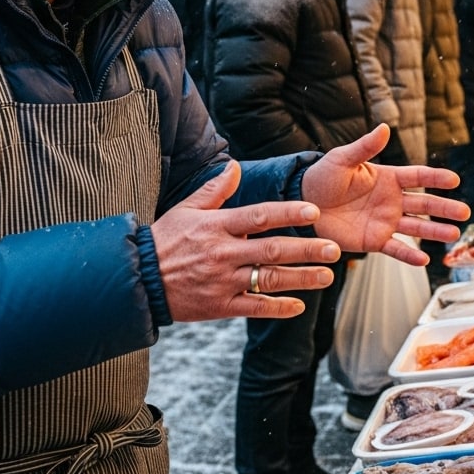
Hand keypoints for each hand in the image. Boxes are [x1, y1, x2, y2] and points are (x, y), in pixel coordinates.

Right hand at [151, 162, 340, 320]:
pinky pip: (253, 307)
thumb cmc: (165, 241)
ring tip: (328, 276)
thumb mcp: (186, 209)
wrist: (138, 280)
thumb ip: (214, 190)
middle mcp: (223, 253)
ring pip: (268, 279)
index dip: (287, 213)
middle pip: (272, 249)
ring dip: (301, 278)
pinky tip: (299, 306)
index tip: (314, 212)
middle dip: (306, 249)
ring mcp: (222, 281)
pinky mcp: (219, 306)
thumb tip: (234, 166)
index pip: (258, 216)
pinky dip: (277, 308)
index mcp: (217, 226)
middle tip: (335, 249)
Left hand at [301, 124, 469, 264]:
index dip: (436, 178)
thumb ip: (365, 147)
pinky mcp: (373, 241)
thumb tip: (384, 127)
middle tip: (465, 212)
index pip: (418, 177)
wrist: (303, 205)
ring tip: (454, 234)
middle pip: (424, 203)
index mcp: (387, 178)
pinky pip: (395, 249)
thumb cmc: (322, 178)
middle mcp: (391, 200)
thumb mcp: (342, 159)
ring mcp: (385, 221)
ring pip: (416, 227)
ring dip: (435, 231)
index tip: (454, 180)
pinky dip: (410, 255)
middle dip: (444, 208)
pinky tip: (425, 259)